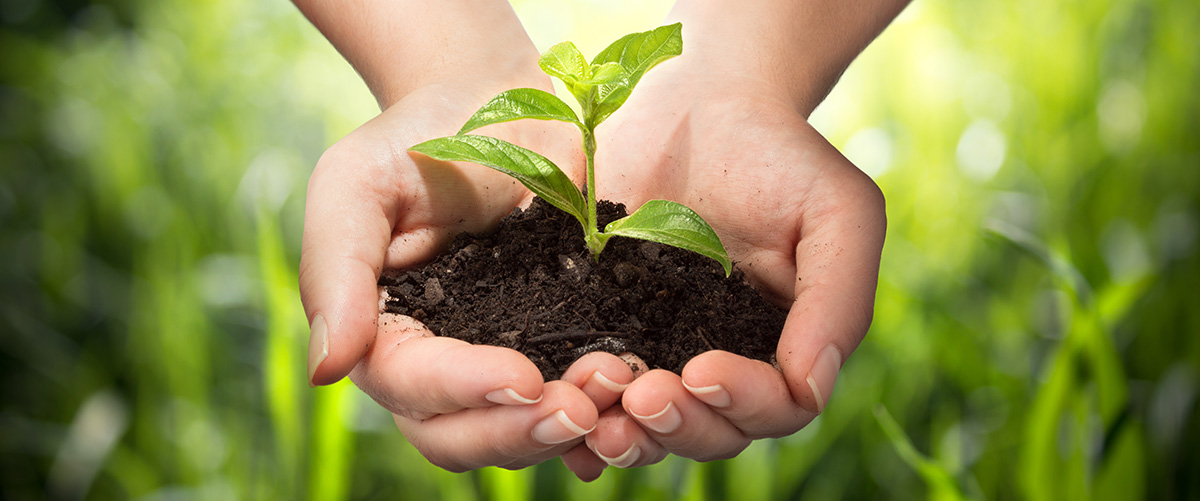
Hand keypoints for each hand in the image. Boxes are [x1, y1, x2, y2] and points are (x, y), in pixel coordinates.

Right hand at [300, 78, 612, 469]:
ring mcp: (500, 358)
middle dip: (520, 431)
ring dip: (569, 425)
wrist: (497, 102)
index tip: (524, 376)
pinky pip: (573, 397)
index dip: (465, 391)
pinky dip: (603, 411)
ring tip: (620, 386)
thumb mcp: (355, 185)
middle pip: (461, 436)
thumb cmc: (415, 137)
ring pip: (519, 429)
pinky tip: (638, 392)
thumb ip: (336, 272)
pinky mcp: (558, 343)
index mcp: (382, 334)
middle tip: (582, 408)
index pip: (411, 386)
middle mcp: (436, 365)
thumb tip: (328, 370)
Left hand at [563, 58, 886, 476]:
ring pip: (649, 427)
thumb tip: (811, 386)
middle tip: (641, 396)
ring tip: (597, 416)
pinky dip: (575, 418)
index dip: (742, 403)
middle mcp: (721, 361)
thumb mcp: (836, 212)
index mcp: (783, 346)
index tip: (702, 368)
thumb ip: (838, 299)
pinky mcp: (600, 327)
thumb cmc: (781, 154)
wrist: (699, 102)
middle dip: (677, 426)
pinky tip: (553, 410)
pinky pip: (590, 391)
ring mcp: (658, 350)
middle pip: (710, 433)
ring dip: (626, 435)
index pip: (776, 407)